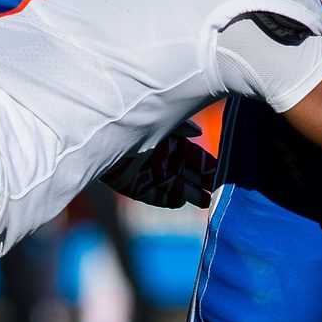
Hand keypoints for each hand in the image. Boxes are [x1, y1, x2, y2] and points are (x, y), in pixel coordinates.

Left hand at [99, 121, 216, 207]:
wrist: (99, 130)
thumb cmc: (132, 118)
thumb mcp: (162, 119)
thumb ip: (181, 127)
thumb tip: (200, 133)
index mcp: (167, 140)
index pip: (192, 156)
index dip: (207, 166)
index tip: (223, 174)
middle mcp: (158, 156)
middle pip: (184, 173)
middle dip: (201, 183)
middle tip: (218, 193)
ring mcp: (144, 171)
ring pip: (171, 185)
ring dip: (187, 193)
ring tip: (205, 202)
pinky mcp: (130, 183)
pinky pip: (151, 194)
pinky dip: (164, 199)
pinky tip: (178, 203)